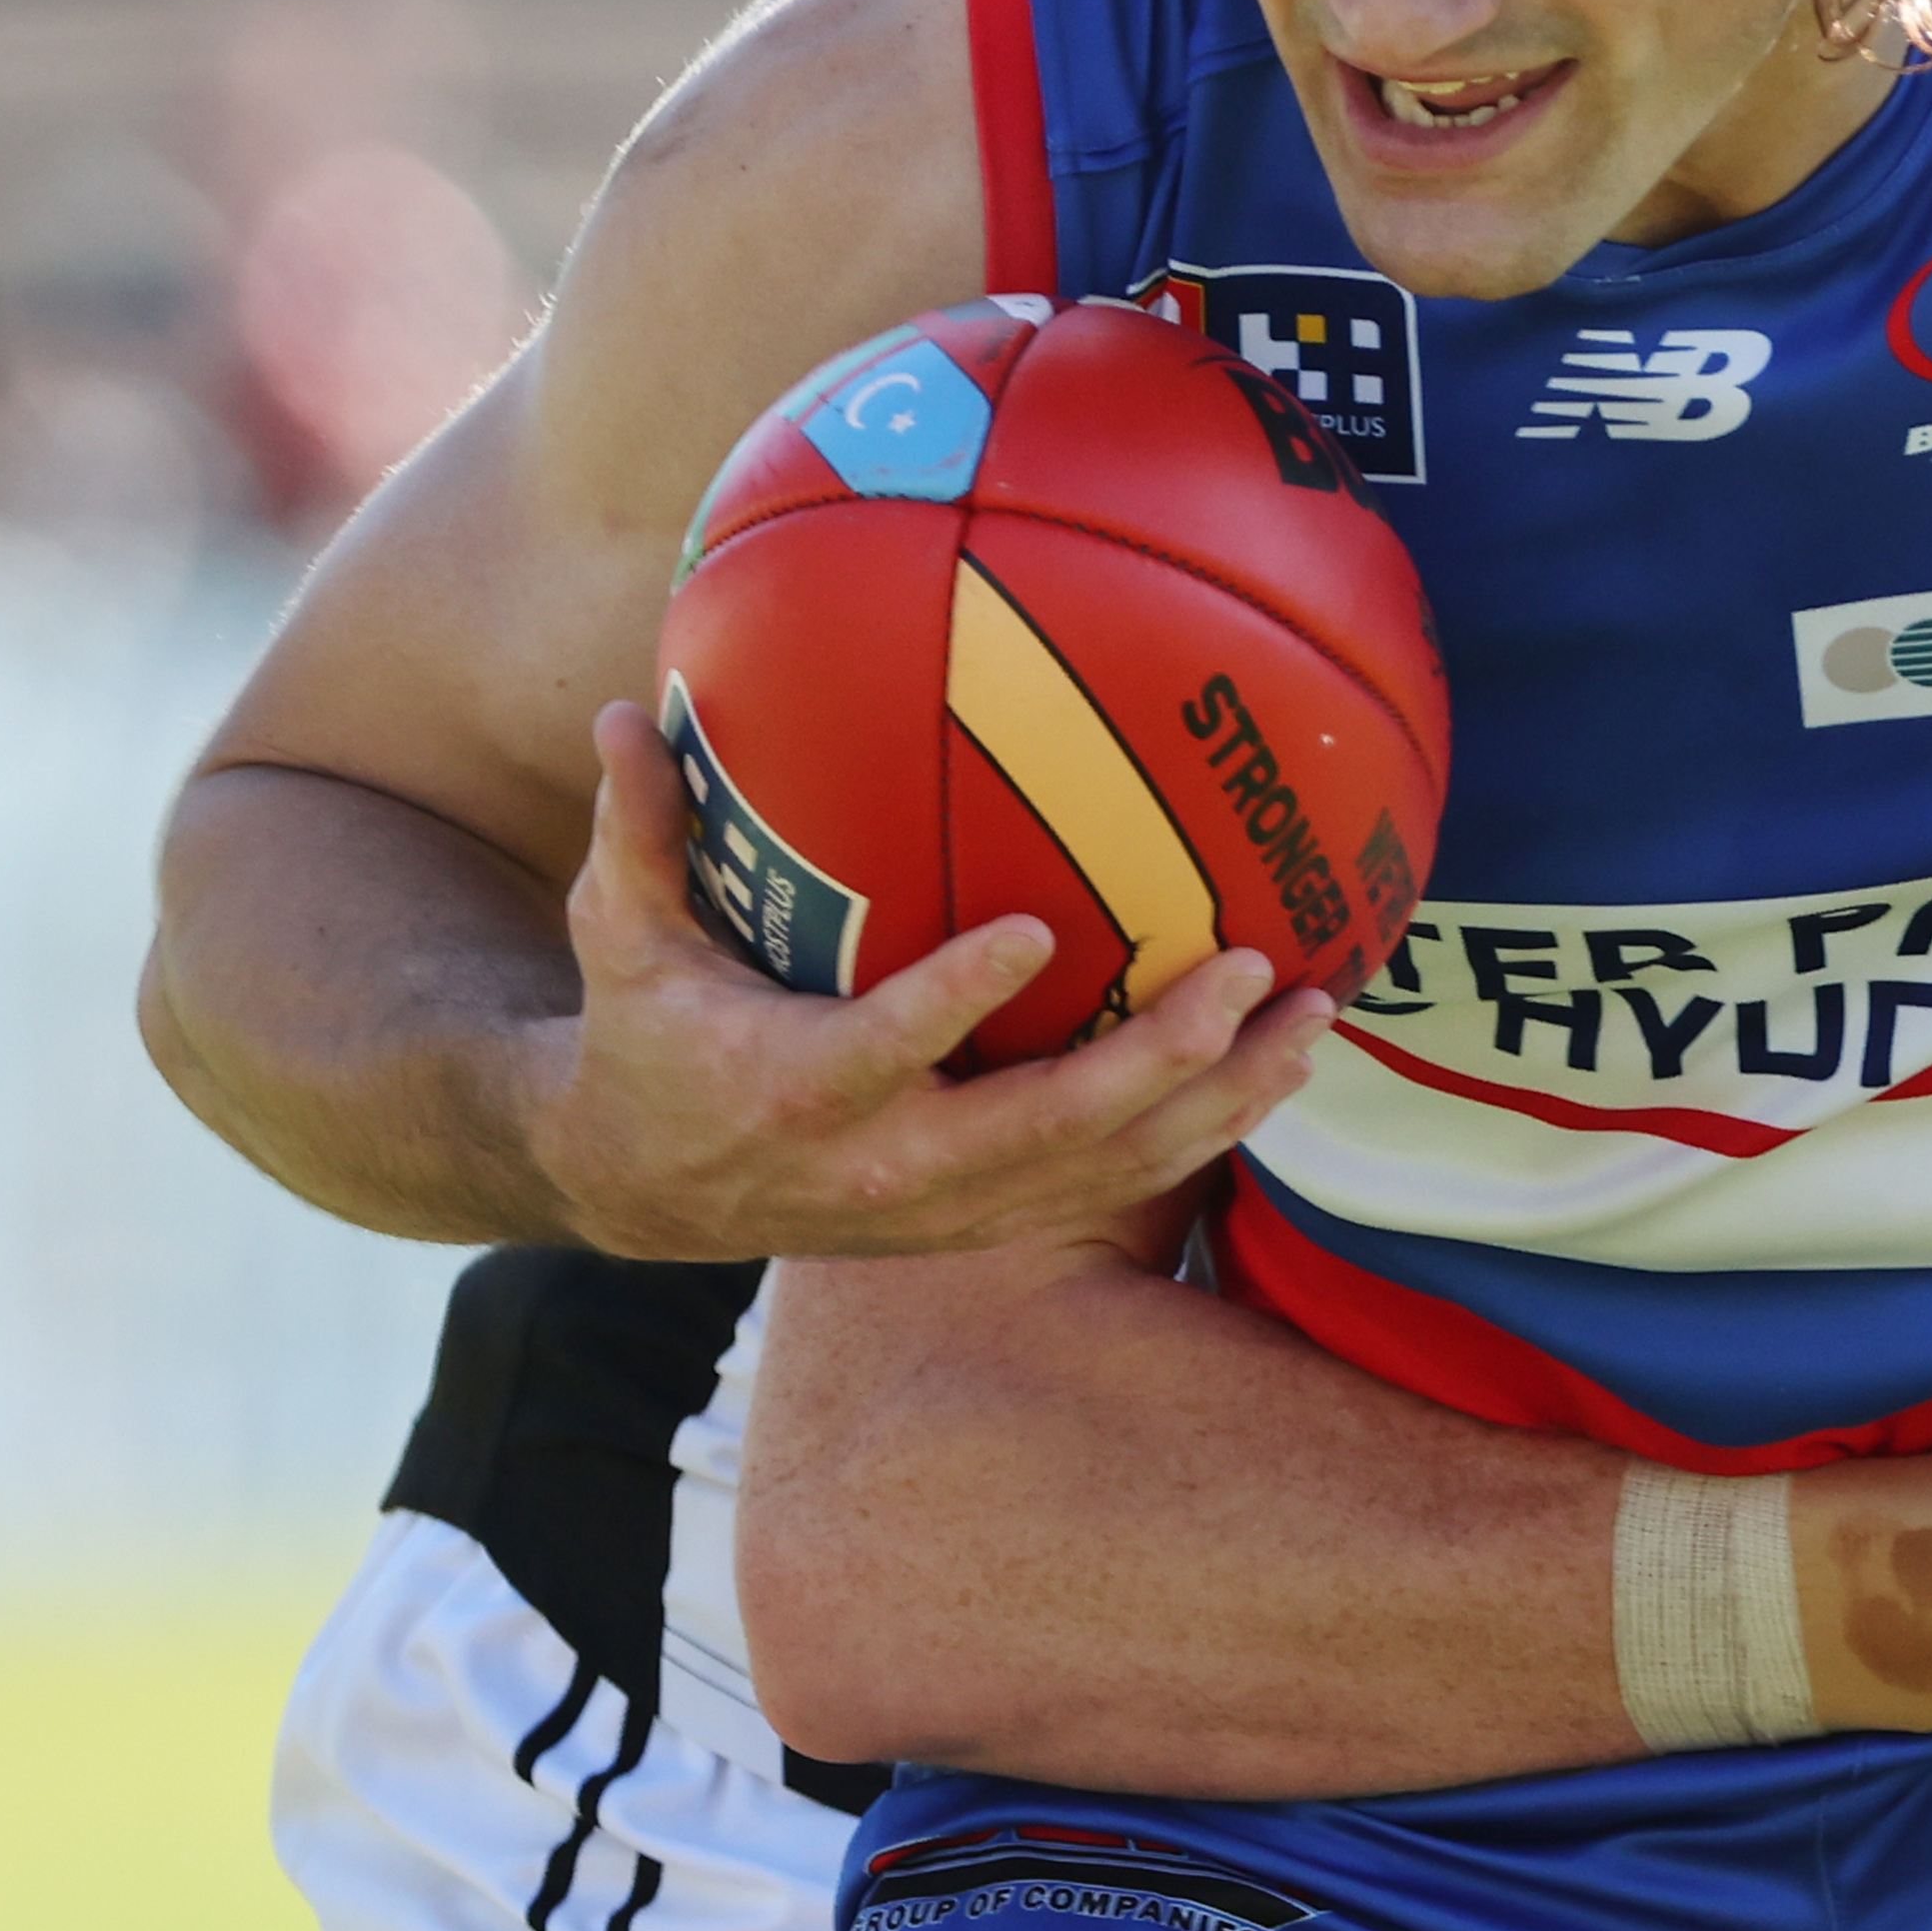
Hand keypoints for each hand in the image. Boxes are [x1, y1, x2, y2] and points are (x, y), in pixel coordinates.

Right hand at [533, 700, 1324, 1261]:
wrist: (644, 1187)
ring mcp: (948, 1207)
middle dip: (1160, 1056)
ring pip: (1108, 1169)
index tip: (1034, 933)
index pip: (887, 1047)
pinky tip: (1279, 1073)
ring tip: (1309, 1022)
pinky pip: (1118, 1187)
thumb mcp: (622, 937)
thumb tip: (625, 708)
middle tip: (1249, 970)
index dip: (958, 1001)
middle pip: (1046, 1127)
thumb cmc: (650, 1033)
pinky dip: (1207, 1137)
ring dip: (1220, 1100)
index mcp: (798, 1087)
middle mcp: (886, 1163)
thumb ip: (637, 831)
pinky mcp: (989, 1222)